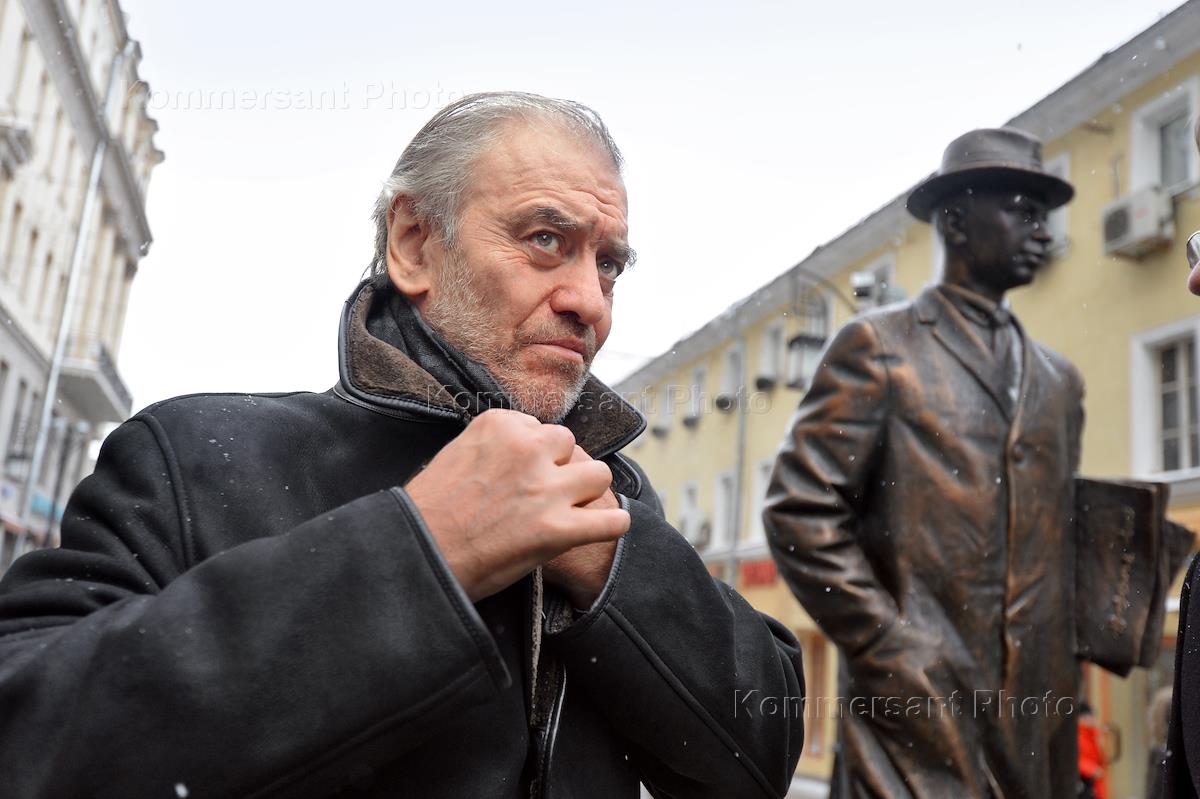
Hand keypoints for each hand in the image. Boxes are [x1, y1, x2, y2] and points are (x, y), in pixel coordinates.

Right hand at [404, 409, 629, 601]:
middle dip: (560, 469)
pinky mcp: (558, 529)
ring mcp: (545, 488)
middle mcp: (527, 448)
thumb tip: (521, 452)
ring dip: (585, 493)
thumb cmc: (428, 511)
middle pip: (570, 447)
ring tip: (568, 510)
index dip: (535, 456)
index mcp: (501, 424)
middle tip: (542, 494)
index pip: (541, 429)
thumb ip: (495, 446)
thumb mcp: (456, 453)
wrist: (417, 554)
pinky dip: (611, 526)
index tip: (521, 476)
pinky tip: (602, 529)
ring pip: (598, 475)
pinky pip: (612, 521)